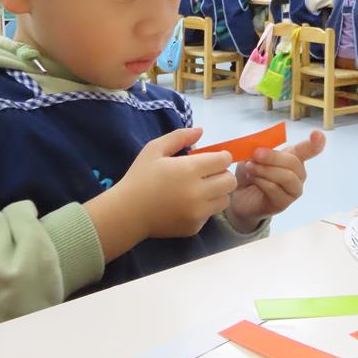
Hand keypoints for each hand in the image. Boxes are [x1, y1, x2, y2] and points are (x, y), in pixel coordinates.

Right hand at [85, 128, 236, 259]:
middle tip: (208, 174)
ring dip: (218, 192)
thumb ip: (179, 137)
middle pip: (230, 181)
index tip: (211, 159)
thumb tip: (200, 130)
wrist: (127, 213)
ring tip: (201, 189)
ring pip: (225, 199)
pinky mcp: (195, 227)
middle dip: (222, 174)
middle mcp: (198, 192)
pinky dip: (205, 208)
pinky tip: (188, 204)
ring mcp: (198, 212)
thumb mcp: (154, 150)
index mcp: (190, 170)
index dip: (220, 157)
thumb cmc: (140, 177)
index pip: (224, 160)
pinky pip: (211, 214)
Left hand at [226, 130, 325, 232]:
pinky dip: (261, 181)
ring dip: (265, 170)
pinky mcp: (283, 203)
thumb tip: (260, 146)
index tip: (317, 134)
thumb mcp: (250, 154)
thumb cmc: (249, 171)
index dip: (315, 143)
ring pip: (286, 177)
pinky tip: (251, 178)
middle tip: (255, 154)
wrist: (237, 195)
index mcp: (293, 157)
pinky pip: (275, 190)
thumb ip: (258, 147)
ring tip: (249, 167)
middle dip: (273, 157)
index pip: (308, 150)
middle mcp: (298, 174)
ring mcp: (293, 190)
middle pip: (293, 162)